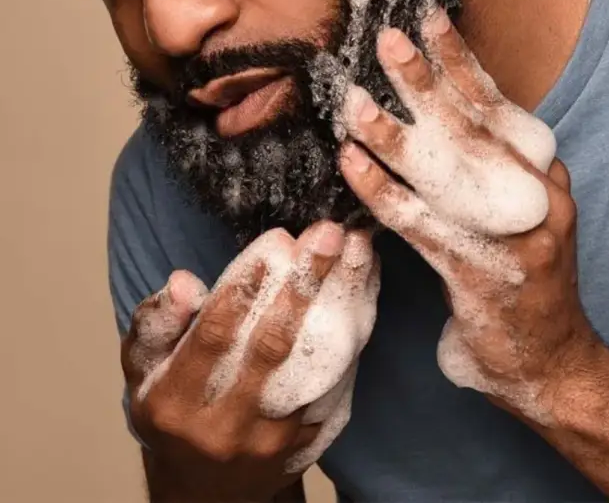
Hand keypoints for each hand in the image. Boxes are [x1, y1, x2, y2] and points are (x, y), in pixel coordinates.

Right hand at [122, 222, 378, 500]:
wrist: (205, 488)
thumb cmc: (173, 408)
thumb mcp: (142, 367)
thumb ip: (156, 322)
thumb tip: (184, 283)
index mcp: (176, 401)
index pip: (214, 335)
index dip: (246, 285)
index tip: (277, 238)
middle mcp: (226, 425)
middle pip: (272, 346)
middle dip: (304, 283)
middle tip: (330, 233)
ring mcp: (271, 440)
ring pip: (316, 364)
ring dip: (342, 302)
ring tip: (359, 251)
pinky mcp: (307, 444)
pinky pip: (339, 382)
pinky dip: (354, 333)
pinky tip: (364, 289)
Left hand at [337, 7, 597, 426]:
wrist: (554, 363)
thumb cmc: (527, 278)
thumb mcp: (523, 209)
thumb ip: (493, 166)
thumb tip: (442, 114)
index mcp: (543, 171)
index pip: (497, 104)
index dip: (461, 61)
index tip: (429, 19)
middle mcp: (535, 193)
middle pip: (471, 127)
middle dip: (426, 79)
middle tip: (386, 40)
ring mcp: (510, 233)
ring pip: (442, 172)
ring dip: (392, 132)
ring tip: (353, 102)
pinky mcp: (479, 271)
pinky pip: (421, 224)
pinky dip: (382, 191)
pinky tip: (352, 165)